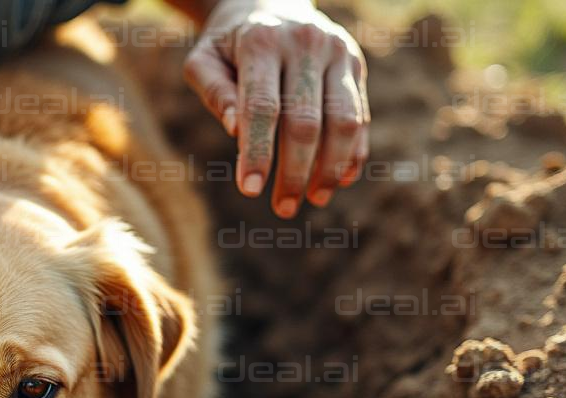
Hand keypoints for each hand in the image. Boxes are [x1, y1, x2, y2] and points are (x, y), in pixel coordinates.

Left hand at [184, 0, 369, 216]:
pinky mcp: (356, 64)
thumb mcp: (203, 59)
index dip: (257, 152)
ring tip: (315, 199)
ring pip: (346, 121)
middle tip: (282, 209)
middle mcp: (306, 44)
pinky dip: (354, 152)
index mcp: (263, 42)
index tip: (250, 190)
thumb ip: (214, 91)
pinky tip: (338, 180)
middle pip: (307, 121)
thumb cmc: (228, 43)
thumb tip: (236, 129)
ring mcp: (338, 52)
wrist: (270, 0)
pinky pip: (361, 115)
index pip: (263, 108)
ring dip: (331, 168)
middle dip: (295, 171)